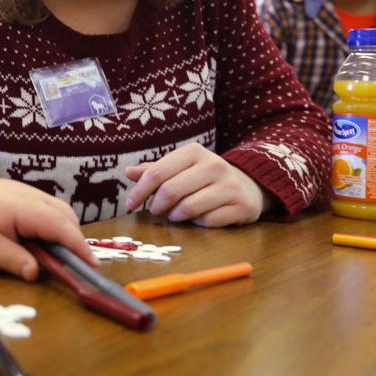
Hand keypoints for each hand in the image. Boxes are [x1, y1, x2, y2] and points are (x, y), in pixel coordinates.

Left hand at [0, 177, 94, 281]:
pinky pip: (56, 210)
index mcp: (22, 208)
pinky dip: (59, 226)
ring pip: (64, 212)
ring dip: (67, 234)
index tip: (92, 264)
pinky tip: (47, 242)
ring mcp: (36, 193)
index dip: (77, 245)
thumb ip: (12, 260)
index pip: (58, 225)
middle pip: (67, 217)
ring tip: (57, 256)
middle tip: (72, 267)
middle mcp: (34, 196)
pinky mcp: (36, 196)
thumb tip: (35, 274)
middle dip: (75, 242)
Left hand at [125, 142, 265, 226]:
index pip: (157, 172)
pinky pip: (209, 221)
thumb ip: (154, 171)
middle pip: (170, 190)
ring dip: (176, 216)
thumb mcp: (179, 168)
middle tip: (155, 211)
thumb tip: (128, 172)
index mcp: (194, 152)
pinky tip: (199, 219)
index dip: (139, 191)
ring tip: (175, 214)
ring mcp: (230, 186)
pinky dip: (198, 224)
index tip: (130, 204)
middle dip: (157, 205)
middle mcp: (214, 165)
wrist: (247, 186)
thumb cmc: (203, 178)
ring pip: (189, 208)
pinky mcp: (242, 206)